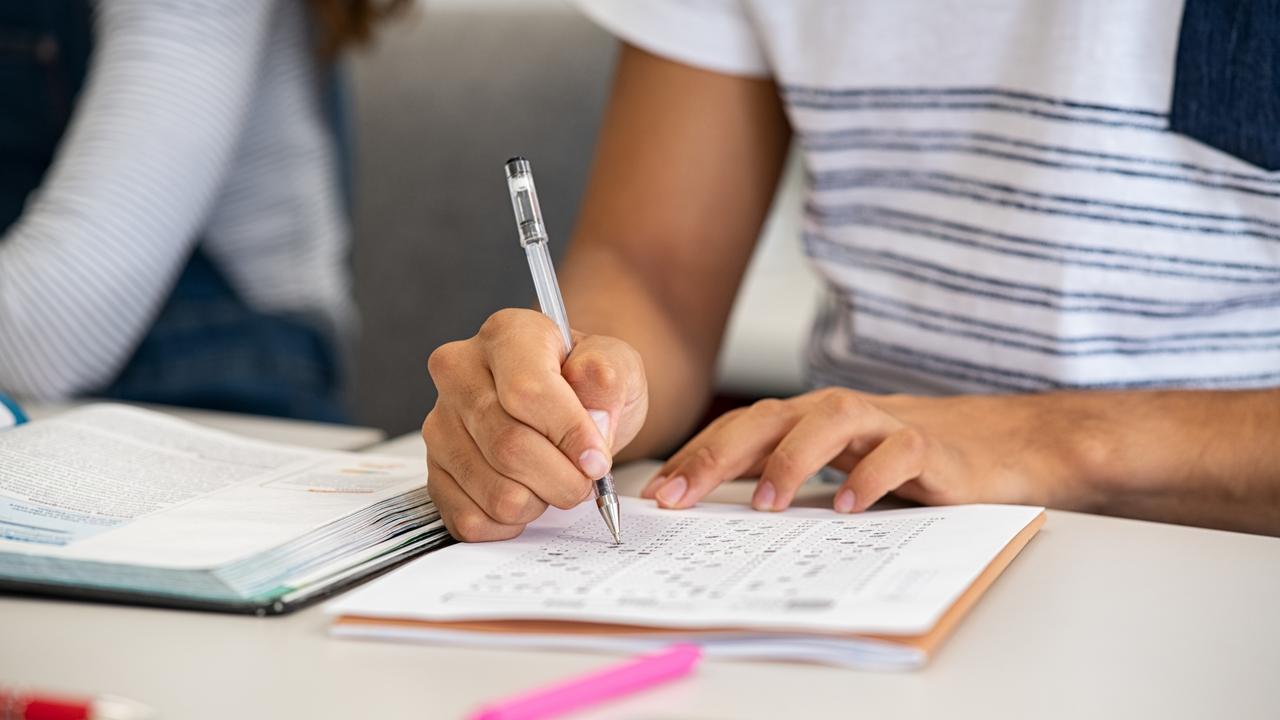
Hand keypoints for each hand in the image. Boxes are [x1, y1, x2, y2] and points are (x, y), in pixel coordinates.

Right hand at [424, 309, 647, 540]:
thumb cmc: (587, 386)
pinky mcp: (434, 471)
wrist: (565, 408)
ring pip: (495, 491)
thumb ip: (609, 381)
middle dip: (562, 478)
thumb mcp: (617, 367)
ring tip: (553, 480)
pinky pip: (472, 519)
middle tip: (585, 478)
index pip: (526, 392)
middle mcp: (460, 373)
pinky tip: (527, 495)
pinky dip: (511, 523)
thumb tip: (593, 419)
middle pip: (509, 447)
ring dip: (540, 501)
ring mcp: (440, 424)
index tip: (597, 460)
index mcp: (506, 334)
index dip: (569, 434)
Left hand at [641, 388, 1089, 513]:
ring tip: (765, 504)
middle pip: (769, 418)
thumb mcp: (837, 469)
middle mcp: (839, 414)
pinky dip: (871, 476)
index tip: (656, 495)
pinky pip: (898, 452)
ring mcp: (885, 423)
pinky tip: (849, 506)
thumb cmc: (907, 461)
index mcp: (809, 420)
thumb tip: (716, 515)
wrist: (1001, 445)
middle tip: (680, 497)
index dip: (696, 457)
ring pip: (830, 422)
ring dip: (791, 459)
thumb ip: (787, 480)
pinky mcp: (932, 447)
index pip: (741, 430)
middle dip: (718, 455)